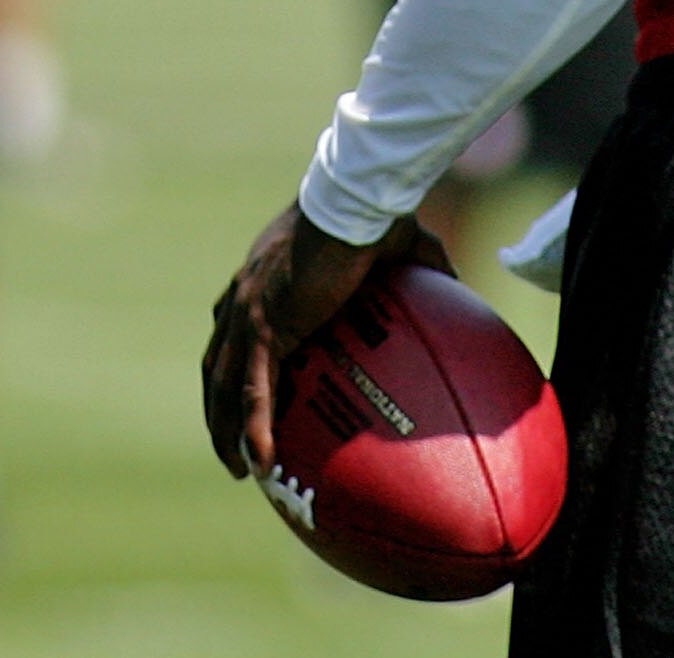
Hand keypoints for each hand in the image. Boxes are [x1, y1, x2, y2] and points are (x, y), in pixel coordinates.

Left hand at [202, 200, 450, 478]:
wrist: (353, 204)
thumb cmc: (374, 215)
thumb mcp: (402, 243)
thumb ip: (423, 264)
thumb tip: (456, 281)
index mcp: (264, 277)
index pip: (234, 325)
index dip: (232, 358)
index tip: (237, 388)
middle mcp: (244, 297)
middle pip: (217, 362)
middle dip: (219, 404)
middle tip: (230, 441)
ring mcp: (250, 314)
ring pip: (224, 384)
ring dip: (224, 428)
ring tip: (237, 468)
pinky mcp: (267, 328)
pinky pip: (255, 391)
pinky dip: (253, 429)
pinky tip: (258, 465)